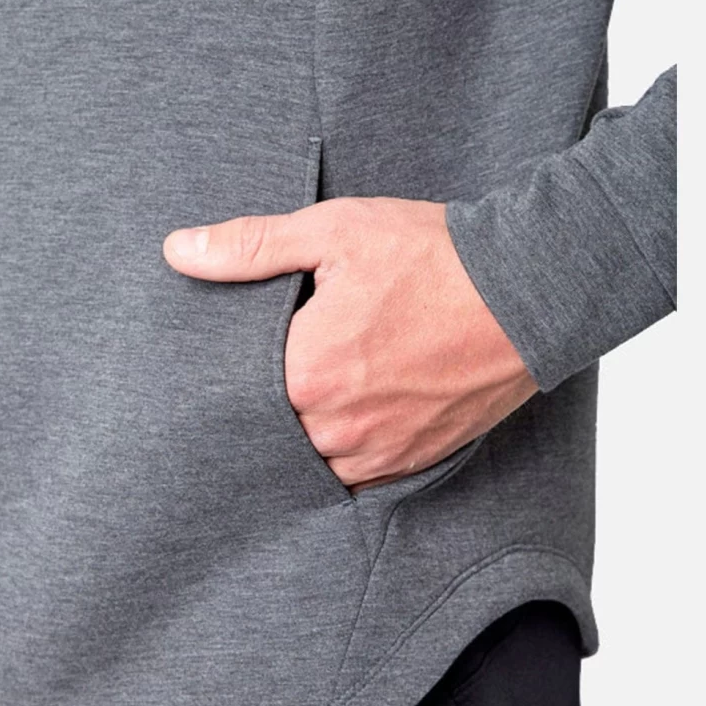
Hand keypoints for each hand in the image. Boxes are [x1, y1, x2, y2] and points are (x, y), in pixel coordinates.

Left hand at [163, 197, 535, 489]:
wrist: (527, 291)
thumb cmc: (432, 256)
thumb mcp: (333, 232)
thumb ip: (250, 247)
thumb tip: (177, 251)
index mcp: (304, 373)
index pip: (234, 389)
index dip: (231, 370)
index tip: (238, 351)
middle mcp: (334, 427)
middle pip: (269, 426)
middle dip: (267, 399)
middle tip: (283, 363)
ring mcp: (375, 452)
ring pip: (309, 456)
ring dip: (304, 429)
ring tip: (318, 387)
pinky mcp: (409, 462)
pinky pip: (352, 473)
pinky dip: (343, 449)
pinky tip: (348, 412)